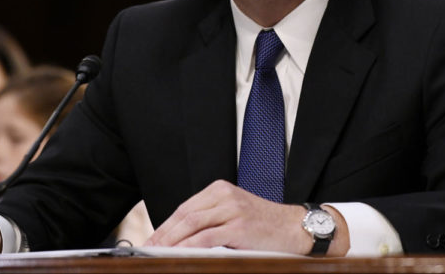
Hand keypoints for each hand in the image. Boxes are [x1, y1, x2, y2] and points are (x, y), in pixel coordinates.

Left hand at [145, 180, 347, 255]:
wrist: (296, 229)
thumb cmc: (266, 225)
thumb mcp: (236, 214)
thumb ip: (213, 219)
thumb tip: (183, 237)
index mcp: (221, 190)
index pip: (185, 207)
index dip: (166, 225)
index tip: (152, 239)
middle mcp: (225, 195)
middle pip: (185, 215)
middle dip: (164, 234)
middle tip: (148, 249)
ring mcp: (232, 209)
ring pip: (192, 224)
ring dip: (171, 241)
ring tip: (157, 253)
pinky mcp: (240, 227)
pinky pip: (207, 237)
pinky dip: (189, 247)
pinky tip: (178, 254)